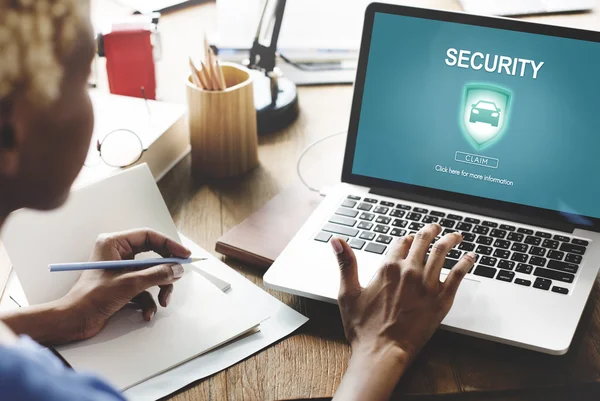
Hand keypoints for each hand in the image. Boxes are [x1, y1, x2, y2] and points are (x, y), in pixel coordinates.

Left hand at [61, 228, 190, 341]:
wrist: (73, 321)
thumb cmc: (91, 298)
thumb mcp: (129, 284)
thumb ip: (157, 274)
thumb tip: (177, 269)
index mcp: (114, 243)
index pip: (149, 236)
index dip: (169, 245)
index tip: (184, 255)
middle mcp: (118, 254)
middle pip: (153, 256)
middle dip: (165, 272)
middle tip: (177, 278)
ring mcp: (121, 270)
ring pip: (151, 274)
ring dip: (159, 289)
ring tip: (162, 302)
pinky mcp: (122, 286)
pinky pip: (144, 289)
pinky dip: (149, 301)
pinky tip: (147, 313)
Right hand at [331, 224, 475, 400]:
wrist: (382, 352)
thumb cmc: (363, 328)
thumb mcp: (348, 292)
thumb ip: (346, 263)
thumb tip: (337, 240)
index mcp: (388, 268)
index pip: (400, 242)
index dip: (405, 238)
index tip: (409, 238)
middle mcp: (409, 271)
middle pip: (423, 242)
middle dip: (430, 231)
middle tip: (436, 228)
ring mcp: (427, 285)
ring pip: (442, 252)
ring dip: (450, 240)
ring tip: (456, 236)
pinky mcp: (441, 299)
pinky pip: (458, 275)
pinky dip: (466, 263)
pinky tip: (471, 257)